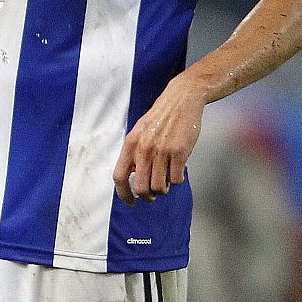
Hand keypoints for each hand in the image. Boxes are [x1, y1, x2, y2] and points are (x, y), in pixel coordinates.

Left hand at [113, 74, 208, 204]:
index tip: (130, 202)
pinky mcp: (180, 152)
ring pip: (160, 187)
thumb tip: (132, 178)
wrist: (182, 99)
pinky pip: (176, 179)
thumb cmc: (160, 118)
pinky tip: (178, 171)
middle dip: (147, 196)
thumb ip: (134, 153)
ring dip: (163, 189)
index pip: (119, 177)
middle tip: (153, 195)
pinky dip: (177, 180)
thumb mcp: (140, 132)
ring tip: (166, 182)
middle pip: (141, 187)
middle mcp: (144, 148)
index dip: (123, 194)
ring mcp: (162, 151)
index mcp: (130, 144)